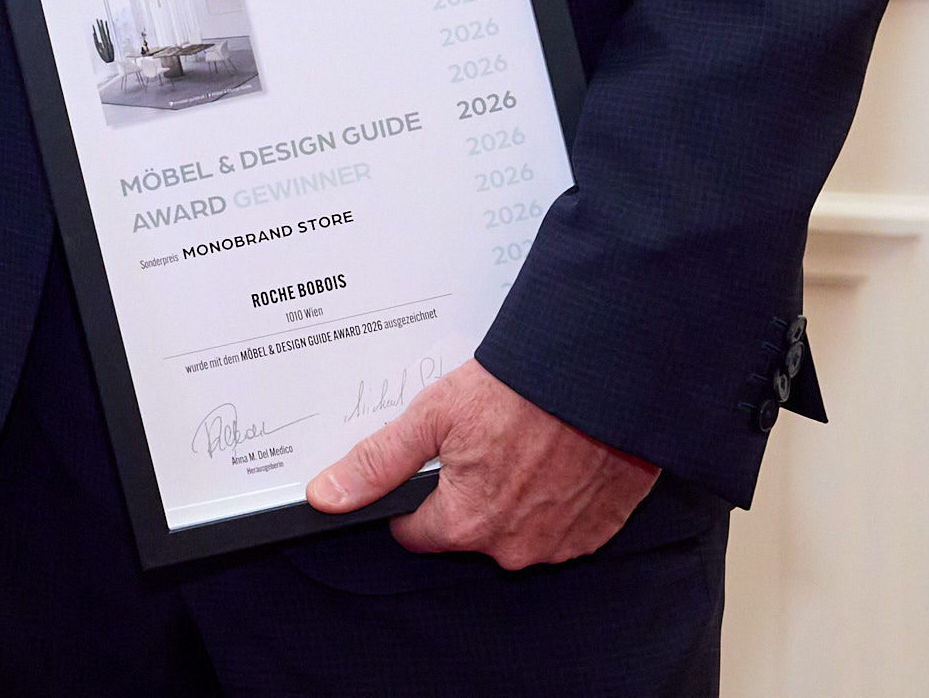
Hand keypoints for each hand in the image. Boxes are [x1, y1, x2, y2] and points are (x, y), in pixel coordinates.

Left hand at [305, 358, 657, 567]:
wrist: (601, 380)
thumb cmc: (520, 393)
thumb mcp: (432, 415)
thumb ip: (378, 462)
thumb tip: (327, 495)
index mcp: (466, 524)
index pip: (415, 532)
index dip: (413, 495)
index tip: (430, 464)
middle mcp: (513, 548)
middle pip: (466, 530)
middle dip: (467, 491)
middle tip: (482, 441)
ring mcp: (559, 545)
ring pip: (514, 528)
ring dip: (513, 495)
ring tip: (520, 443)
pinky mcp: (596, 533)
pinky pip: (560, 526)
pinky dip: (554, 498)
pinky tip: (554, 457)